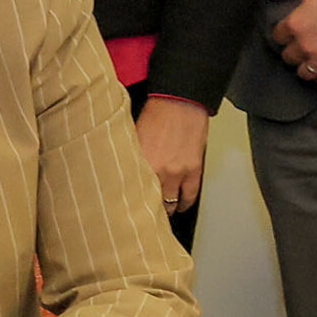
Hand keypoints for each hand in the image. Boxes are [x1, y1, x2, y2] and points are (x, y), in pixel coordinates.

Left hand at [133, 93, 210, 217]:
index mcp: (138, 161)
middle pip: (150, 201)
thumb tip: (123, 173)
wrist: (180, 102)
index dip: (129, 203)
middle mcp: (156, 170)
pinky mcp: (193, 170)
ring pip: (170, 203)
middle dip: (147, 208)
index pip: (131, 192)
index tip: (126, 210)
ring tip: (162, 213)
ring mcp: (177, 172)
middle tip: (143, 214)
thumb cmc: (155, 114)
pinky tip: (180, 206)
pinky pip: (190, 195)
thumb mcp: (134, 137)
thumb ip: (131, 158)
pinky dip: (184, 203)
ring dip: (167, 209)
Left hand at [262, 0, 316, 89]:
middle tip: (306, 44)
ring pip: (304, 73)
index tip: (293, 30)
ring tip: (316, 58)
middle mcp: (305, 46)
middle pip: (289, 57)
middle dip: (294, 50)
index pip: (278, 36)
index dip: (285, 32)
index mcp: (296, 24)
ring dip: (307, 65)